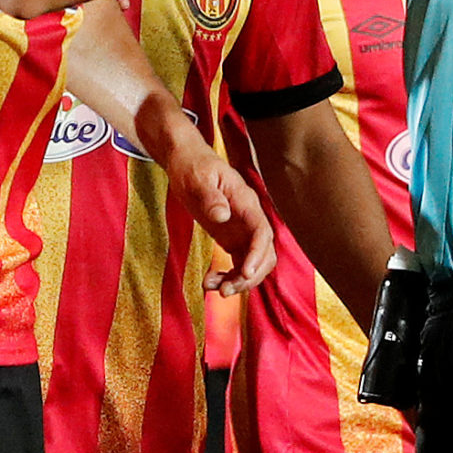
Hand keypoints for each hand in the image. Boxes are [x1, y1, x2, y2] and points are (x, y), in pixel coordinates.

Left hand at [168, 136, 274, 295]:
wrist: (188, 163)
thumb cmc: (193, 167)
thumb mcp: (197, 179)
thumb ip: (210, 197)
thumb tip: (222, 215)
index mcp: (245, 201)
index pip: (262, 231)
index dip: (258, 254)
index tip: (245, 272)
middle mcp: (250, 218)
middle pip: (264, 254)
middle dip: (250, 276)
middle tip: (225, 290)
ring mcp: (243, 230)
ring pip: (254, 263)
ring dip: (240, 281)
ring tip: (213, 288)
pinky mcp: (233, 239)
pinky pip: (239, 264)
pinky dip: (229, 277)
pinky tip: (210, 282)